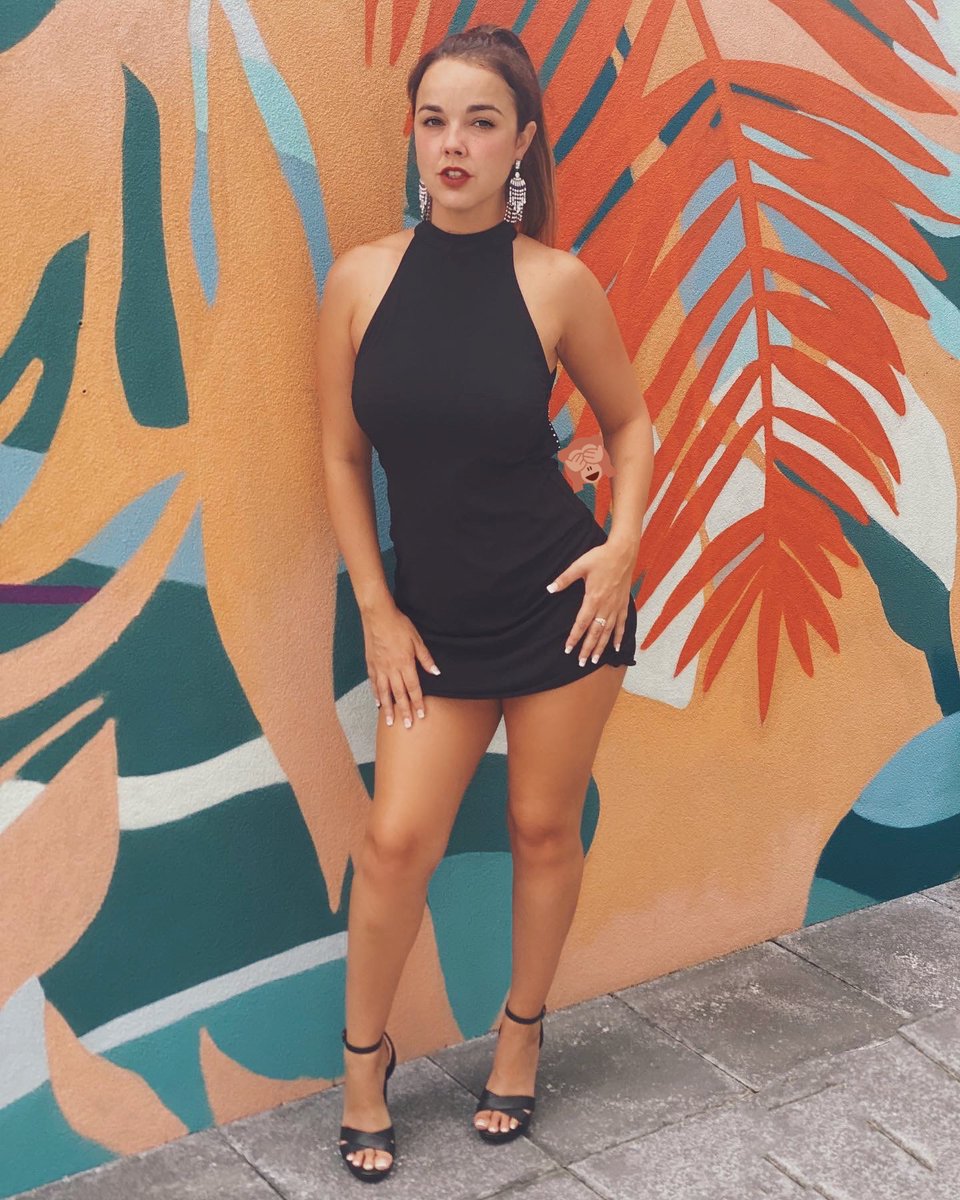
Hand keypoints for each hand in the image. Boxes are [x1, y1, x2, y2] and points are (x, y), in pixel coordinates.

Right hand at [362, 602, 440, 726]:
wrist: (378, 615)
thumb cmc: (399, 625)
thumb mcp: (417, 640)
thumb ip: (426, 658)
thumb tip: (436, 672)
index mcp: (405, 663)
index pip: (413, 688)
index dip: (418, 703)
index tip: (421, 715)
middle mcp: (391, 669)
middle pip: (399, 695)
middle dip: (404, 711)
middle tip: (407, 726)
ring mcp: (379, 668)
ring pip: (384, 693)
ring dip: (388, 709)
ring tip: (390, 722)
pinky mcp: (370, 664)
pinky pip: (373, 683)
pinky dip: (376, 695)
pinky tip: (378, 703)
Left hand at [546, 543, 633, 665]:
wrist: (623, 553)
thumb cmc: (600, 557)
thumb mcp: (579, 566)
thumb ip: (564, 579)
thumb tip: (550, 589)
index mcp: (593, 598)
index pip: (581, 623)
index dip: (574, 637)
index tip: (568, 649)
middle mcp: (605, 606)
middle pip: (595, 633)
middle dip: (587, 648)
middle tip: (580, 662)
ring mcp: (616, 607)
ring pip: (608, 632)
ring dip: (601, 647)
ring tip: (594, 660)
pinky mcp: (624, 605)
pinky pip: (621, 625)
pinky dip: (618, 637)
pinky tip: (615, 648)